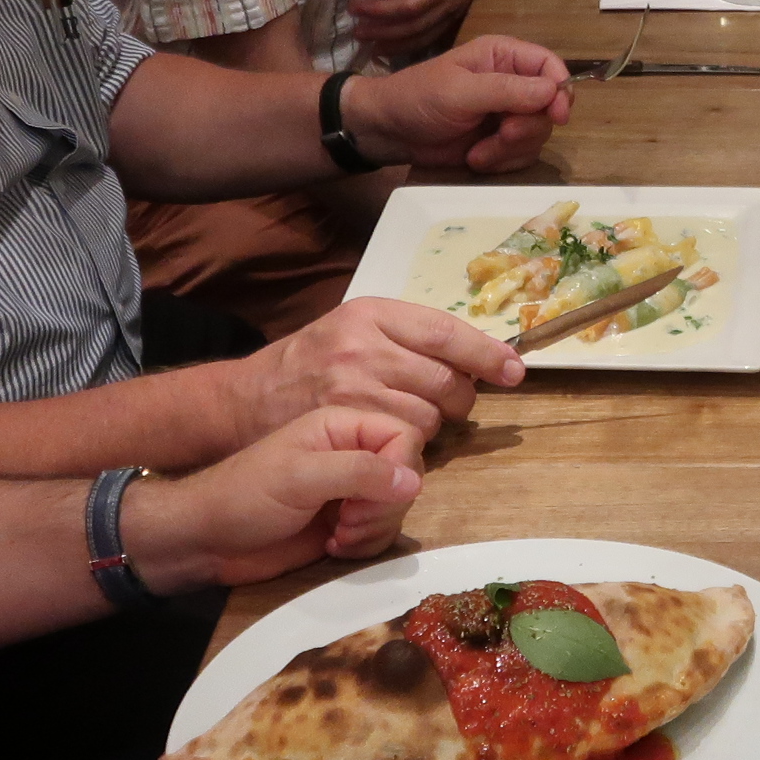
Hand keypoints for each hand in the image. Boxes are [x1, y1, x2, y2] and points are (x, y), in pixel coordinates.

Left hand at [127, 405, 429, 589]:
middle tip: (346, 520)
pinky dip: (366, 544)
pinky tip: (334, 546)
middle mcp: (351, 454)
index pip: (403, 435)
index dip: (400, 468)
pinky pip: (381, 532)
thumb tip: (414, 481)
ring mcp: (350, 490)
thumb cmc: (244, 496)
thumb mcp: (300, 477)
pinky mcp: (346, 522)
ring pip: (397, 508)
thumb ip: (359, 473)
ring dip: (374, 529)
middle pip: (406, 475)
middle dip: (384, 507)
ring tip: (338, 535)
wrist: (207, 539)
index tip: (371, 497)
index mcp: (341, 426)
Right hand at [231, 297, 521, 443]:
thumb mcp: (351, 331)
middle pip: (447, 378)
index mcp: (370, 313)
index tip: (514, 370)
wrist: (244, 401)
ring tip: (409, 421)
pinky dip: (409, 446)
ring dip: (433, 426)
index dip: (487, 354)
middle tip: (448, 403)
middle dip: (460, 397)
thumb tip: (477, 353)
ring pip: (430, 415)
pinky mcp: (344, 425)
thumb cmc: (306, 366)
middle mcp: (362, 345)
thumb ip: (405, 338)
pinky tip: (392, 440)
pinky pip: (404, 441)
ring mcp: (352, 387)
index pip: (446, 332)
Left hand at [344, 35, 572, 172]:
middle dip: (526, 128)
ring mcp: (507, 115)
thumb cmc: (419, 99)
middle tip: (501, 135)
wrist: (389, 132)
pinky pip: (522, 156)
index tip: (558, 115)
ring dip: (509, 150)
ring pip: (537, 136)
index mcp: (504, 57)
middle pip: (549, 108)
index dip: (561, 90)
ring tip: (477, 152)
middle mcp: (512, 83)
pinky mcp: (500, 143)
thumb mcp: (461, 91)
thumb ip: (507, 90)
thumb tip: (553, 91)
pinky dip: (502, 162)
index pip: (551, 66)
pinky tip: (475, 158)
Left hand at [349, 0, 514, 57]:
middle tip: (353, 11)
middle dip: (378, 12)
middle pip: (410, 7)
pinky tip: (382, 49)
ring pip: (418, 26)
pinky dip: (405, 45)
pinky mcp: (454, 16)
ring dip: (387, 34)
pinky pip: (429, 36)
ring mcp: (452, 3)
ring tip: (361, 34)